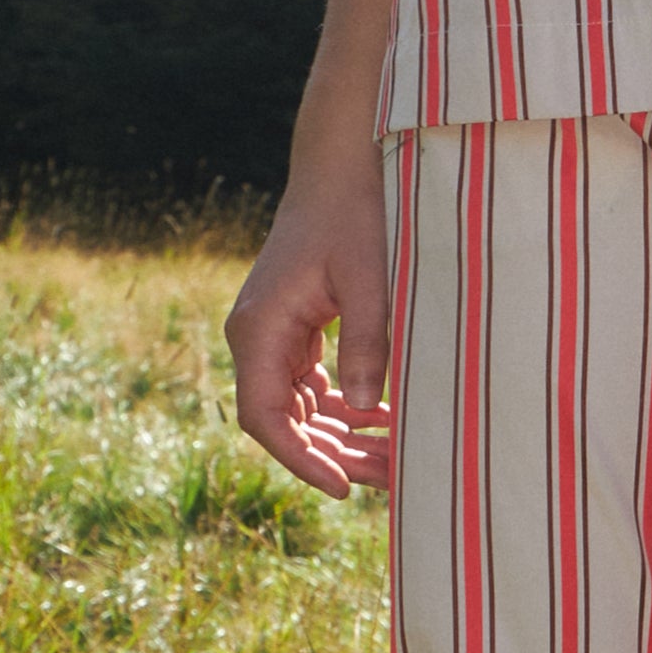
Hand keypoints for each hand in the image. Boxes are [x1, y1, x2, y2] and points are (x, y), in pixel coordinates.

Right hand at [227, 149, 395, 495]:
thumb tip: (369, 409)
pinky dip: (347, 407)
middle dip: (334, 456)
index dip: (301, 459)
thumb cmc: (353, 213)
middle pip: (284, 421)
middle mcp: (255, 336)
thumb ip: (367, 342)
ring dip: (343, 437)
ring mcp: (273, 334)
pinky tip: (388, 422)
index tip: (343, 487)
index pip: (264, 417)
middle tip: (390, 480)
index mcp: (259, 328)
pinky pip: (313, 385)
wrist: (340, 165)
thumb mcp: (369, 278)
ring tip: (396, 462)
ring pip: (301, 408)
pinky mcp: (295, 329)